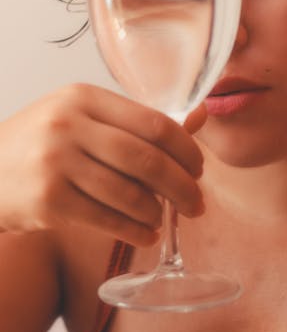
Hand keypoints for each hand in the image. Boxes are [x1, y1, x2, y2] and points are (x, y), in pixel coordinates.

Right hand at [0, 84, 205, 246]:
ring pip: (129, 192)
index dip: (186, 149)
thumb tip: (200, 117)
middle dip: (181, 186)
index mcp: (84, 97)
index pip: (153, 122)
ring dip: (157, 212)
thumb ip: (137, 120)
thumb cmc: (40, 144)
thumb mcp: (82, 117)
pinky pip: (106, 219)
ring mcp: (55, 162)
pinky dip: (134, 230)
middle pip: (146, 159)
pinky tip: (145, 234)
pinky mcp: (47, 201)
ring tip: (164, 220)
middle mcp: (69, 124)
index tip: (200, 168)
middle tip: (197, 204)